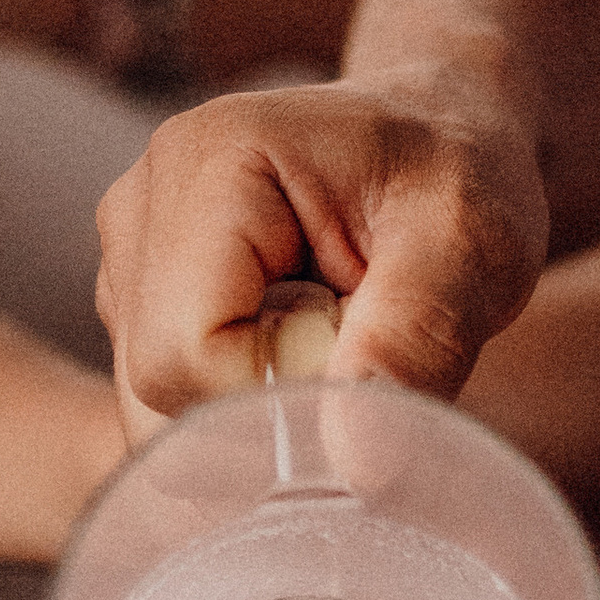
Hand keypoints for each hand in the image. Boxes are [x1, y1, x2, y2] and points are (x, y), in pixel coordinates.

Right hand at [94, 66, 550, 434]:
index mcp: (209, 163)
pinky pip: (166, 398)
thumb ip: (416, 341)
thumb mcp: (471, 246)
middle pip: (156, 389)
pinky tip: (298, 342)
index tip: (366, 355)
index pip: (187, 355)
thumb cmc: (462, 173)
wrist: (439, 133)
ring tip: (333, 333)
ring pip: (155, 406)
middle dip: (264, 409)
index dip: (280, 396)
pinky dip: (238, 399)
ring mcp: (128, 250)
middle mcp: (141, 203)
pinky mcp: (136, 292)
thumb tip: (356, 466)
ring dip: (254, 406)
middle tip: (359, 342)